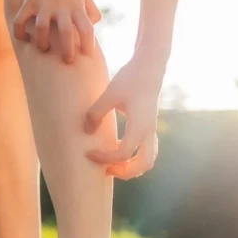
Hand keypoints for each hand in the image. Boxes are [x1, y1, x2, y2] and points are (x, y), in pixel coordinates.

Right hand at [13, 0, 101, 63]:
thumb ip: (89, 6)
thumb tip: (95, 22)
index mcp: (77, 5)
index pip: (87, 28)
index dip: (88, 43)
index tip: (87, 54)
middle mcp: (62, 7)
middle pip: (66, 33)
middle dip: (67, 51)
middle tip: (68, 61)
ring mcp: (44, 4)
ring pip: (42, 30)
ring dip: (42, 43)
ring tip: (43, 47)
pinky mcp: (29, 0)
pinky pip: (21, 20)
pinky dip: (19, 32)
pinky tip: (22, 37)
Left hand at [83, 54, 164, 178]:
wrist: (150, 66)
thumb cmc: (130, 78)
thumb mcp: (109, 94)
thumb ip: (96, 113)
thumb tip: (87, 131)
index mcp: (140, 126)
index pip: (123, 153)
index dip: (104, 157)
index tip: (88, 152)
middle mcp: (149, 131)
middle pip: (144, 164)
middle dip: (125, 172)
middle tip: (106, 169)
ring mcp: (151, 129)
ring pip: (149, 159)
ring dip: (132, 167)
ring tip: (112, 164)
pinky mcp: (150, 125)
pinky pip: (147, 149)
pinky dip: (134, 156)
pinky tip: (117, 148)